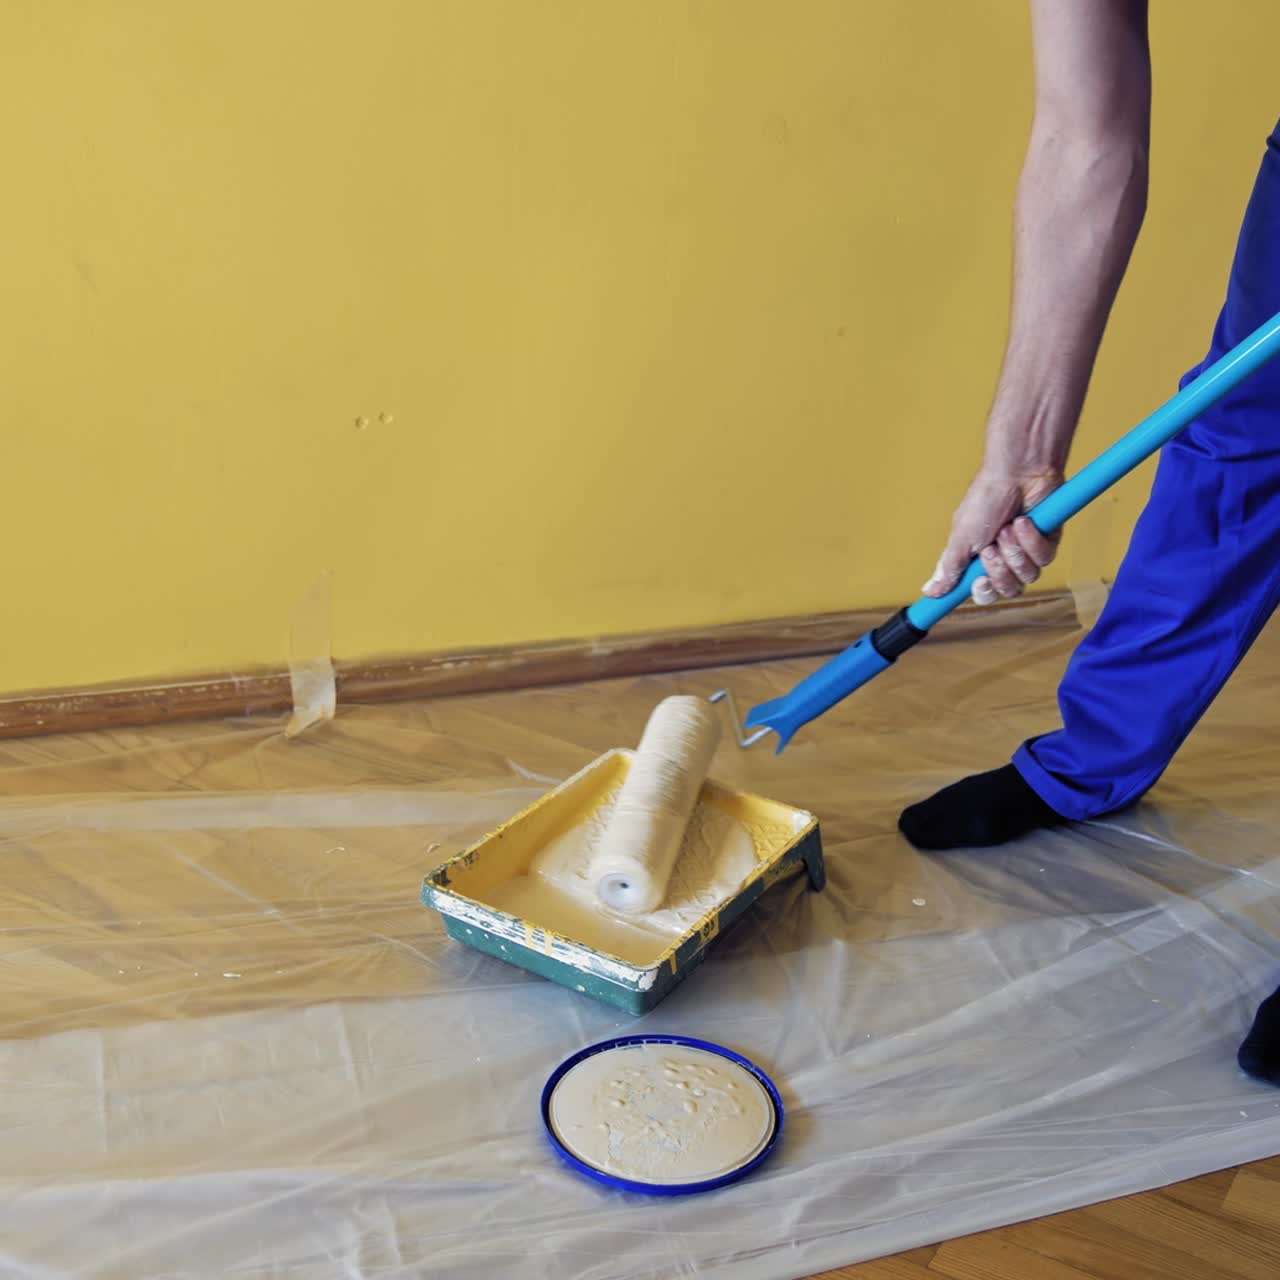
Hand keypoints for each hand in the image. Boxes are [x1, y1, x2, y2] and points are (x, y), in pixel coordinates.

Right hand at [922, 466, 1062, 603]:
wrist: (1016, 474)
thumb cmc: (985, 499)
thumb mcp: (961, 537)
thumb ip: (948, 568)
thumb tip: (930, 591)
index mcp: (979, 561)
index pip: (983, 592)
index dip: (982, 592)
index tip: (978, 581)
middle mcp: (1004, 559)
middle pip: (1007, 590)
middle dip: (999, 571)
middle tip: (991, 549)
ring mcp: (1027, 552)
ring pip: (1027, 577)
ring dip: (1014, 553)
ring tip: (1007, 529)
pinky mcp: (1048, 542)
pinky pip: (1043, 558)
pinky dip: (1031, 541)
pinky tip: (1023, 523)